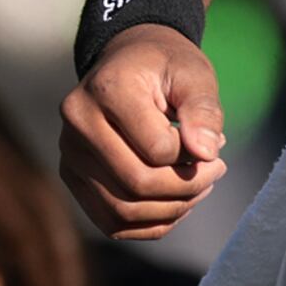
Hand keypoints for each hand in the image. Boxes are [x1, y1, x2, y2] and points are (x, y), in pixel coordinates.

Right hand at [56, 22, 227, 239]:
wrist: (128, 62)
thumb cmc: (165, 68)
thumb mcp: (194, 75)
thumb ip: (204, 111)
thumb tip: (207, 153)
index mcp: (107, 89)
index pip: (158, 149)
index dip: (194, 155)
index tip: (213, 142)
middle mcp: (78, 122)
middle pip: (137, 184)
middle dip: (187, 188)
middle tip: (216, 172)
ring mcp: (69, 152)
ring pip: (123, 210)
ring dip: (171, 209)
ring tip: (198, 186)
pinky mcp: (71, 176)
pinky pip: (111, 223)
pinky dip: (150, 223)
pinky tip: (174, 201)